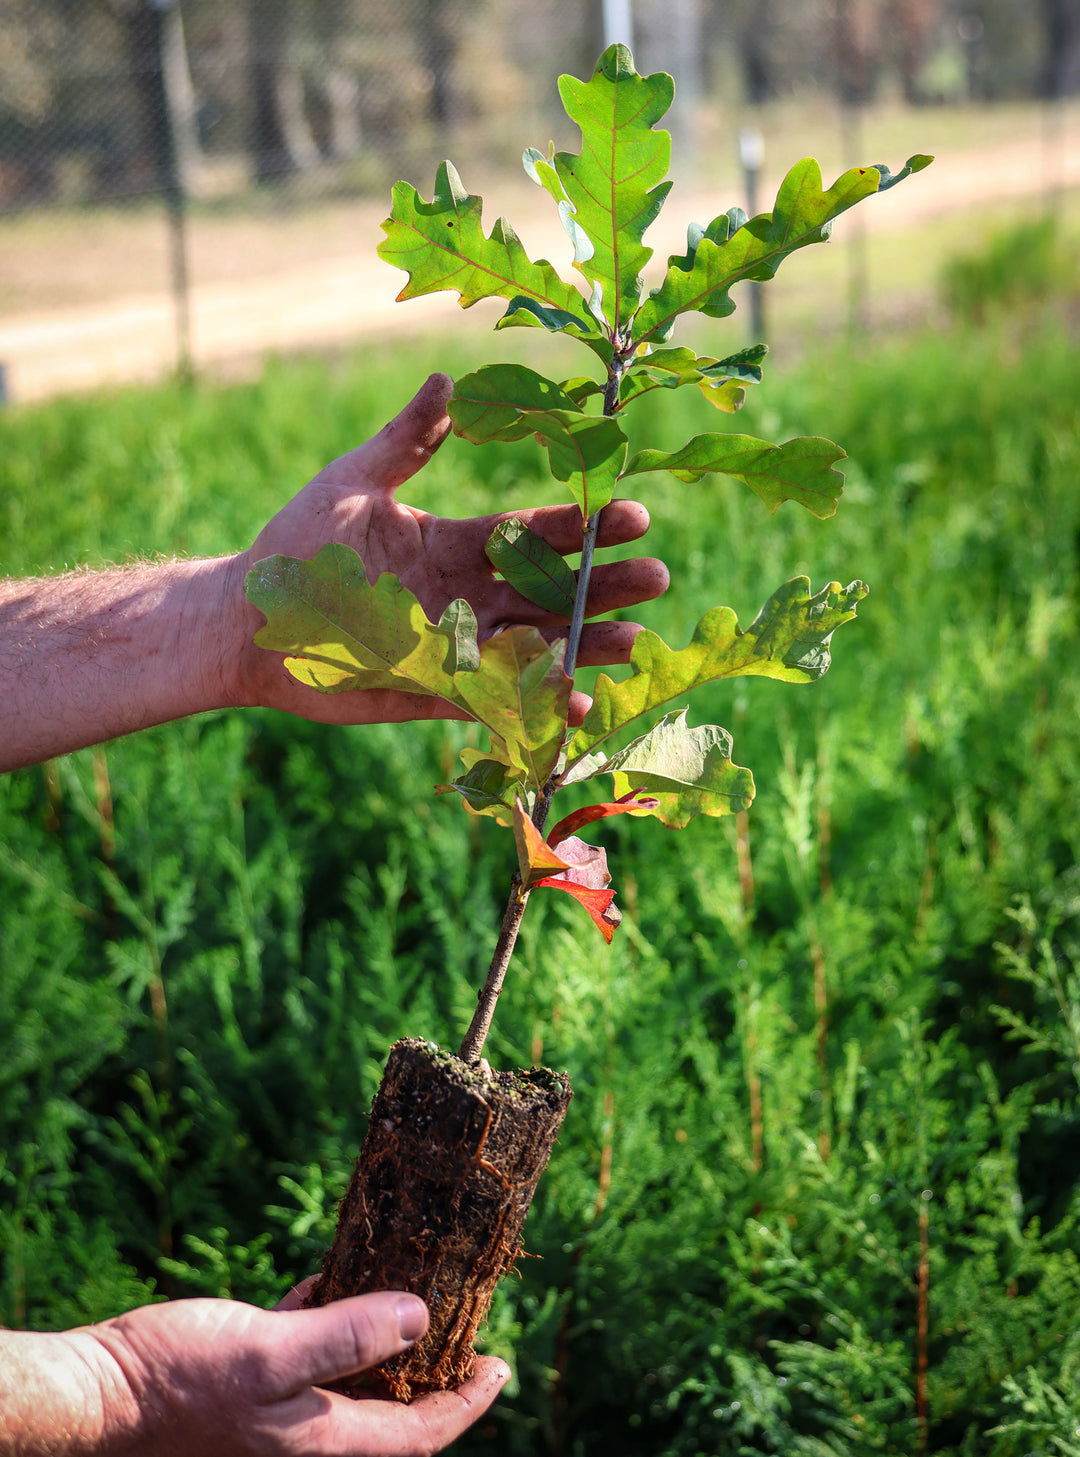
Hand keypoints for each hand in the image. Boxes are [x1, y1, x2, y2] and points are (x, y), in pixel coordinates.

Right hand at [5, 1290, 507, 1455]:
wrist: (98, 1392)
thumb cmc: (177, 1382)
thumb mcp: (270, 1354)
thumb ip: (346, 1336)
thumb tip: (419, 1316)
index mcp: (322, 1444)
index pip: (418, 1433)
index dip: (466, 1400)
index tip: (500, 1363)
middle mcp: (306, 1433)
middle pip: (392, 1407)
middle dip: (431, 1368)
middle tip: (465, 1322)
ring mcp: (278, 1408)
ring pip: (352, 1375)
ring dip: (381, 1335)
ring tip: (412, 1287)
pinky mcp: (249, 1377)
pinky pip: (308, 1349)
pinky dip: (330, 1313)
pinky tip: (333, 1272)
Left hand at [224, 372, 668, 725]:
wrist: (247, 620)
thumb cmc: (296, 547)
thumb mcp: (353, 483)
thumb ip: (406, 441)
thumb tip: (449, 380)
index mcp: (456, 542)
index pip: (533, 532)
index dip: (582, 526)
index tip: (631, 515)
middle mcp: (468, 595)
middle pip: (550, 591)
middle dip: (602, 586)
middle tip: (656, 579)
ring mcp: (457, 646)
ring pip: (536, 647)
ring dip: (585, 645)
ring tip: (635, 642)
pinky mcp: (437, 692)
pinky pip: (497, 700)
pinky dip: (538, 704)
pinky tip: (582, 703)